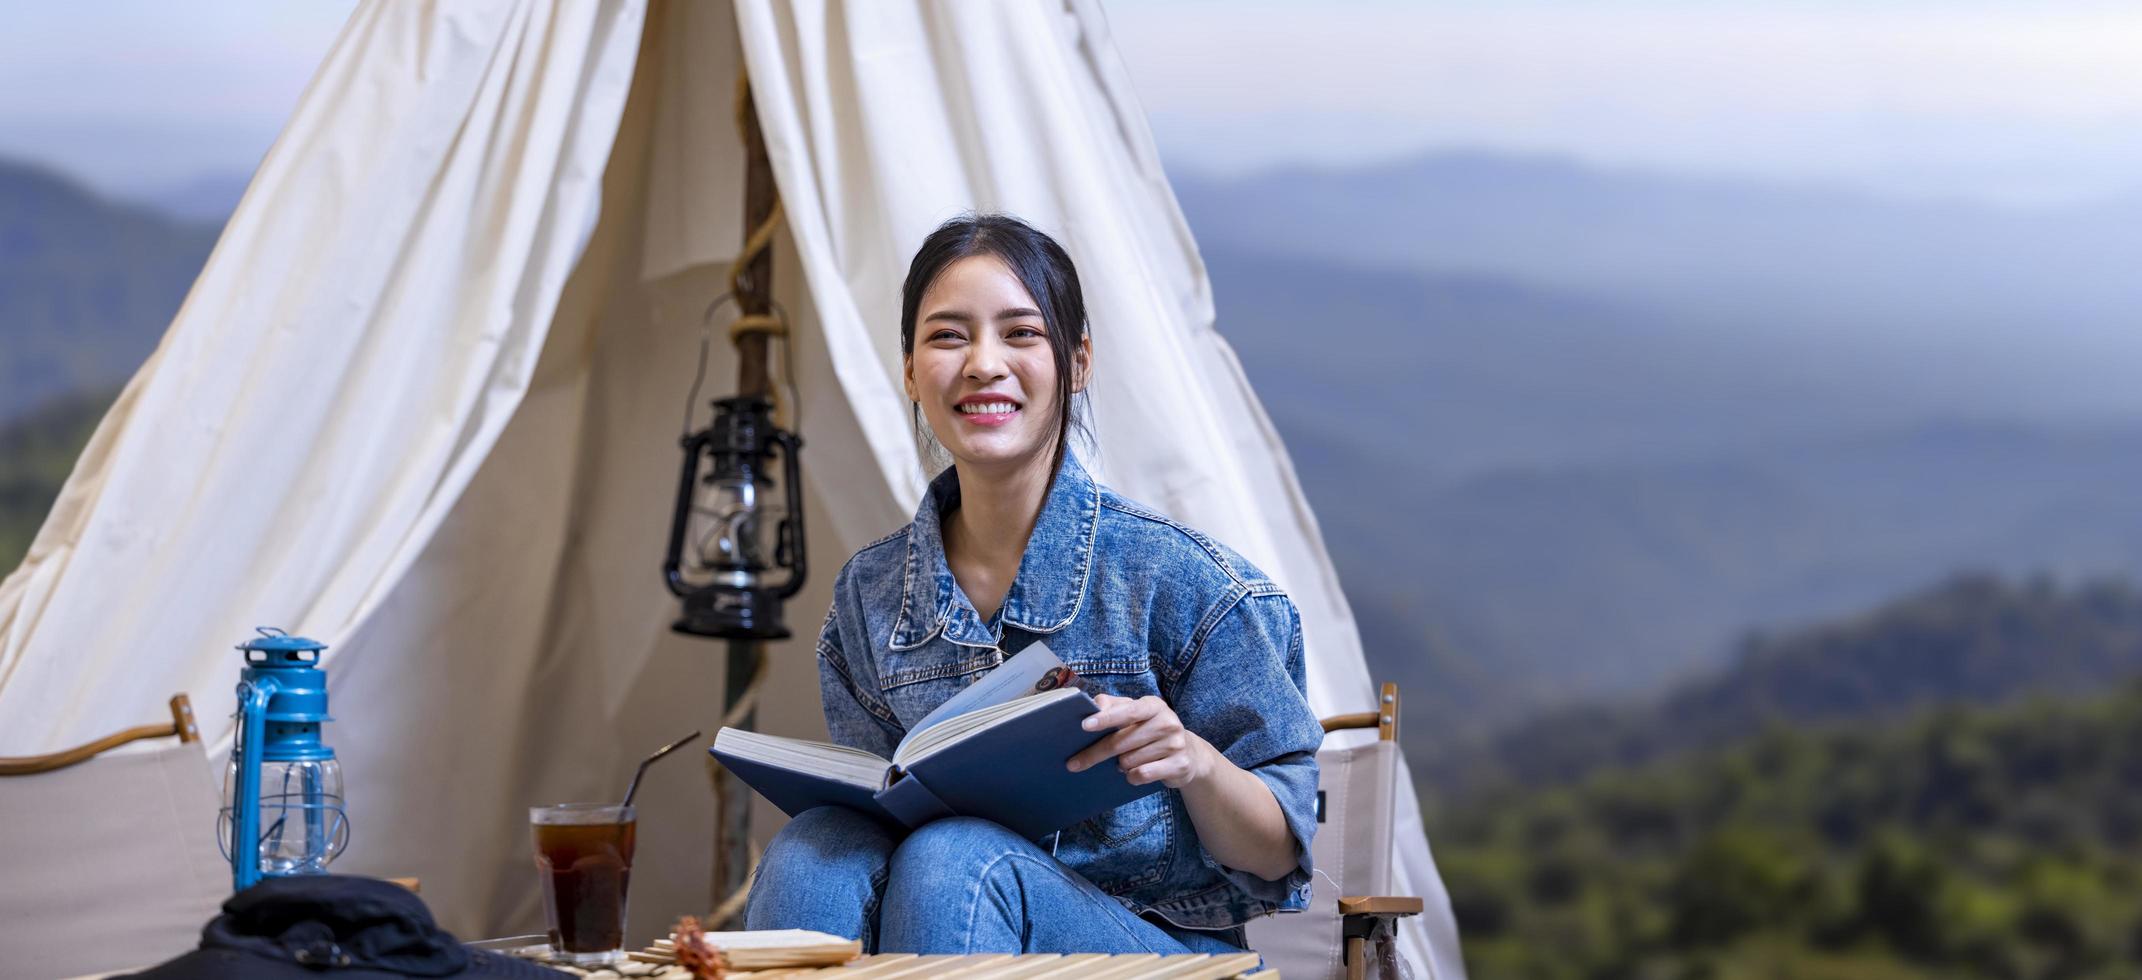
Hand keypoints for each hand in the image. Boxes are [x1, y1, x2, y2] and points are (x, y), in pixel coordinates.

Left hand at [1065, 694, 1213, 788]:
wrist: (1188, 753)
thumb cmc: (1151, 730)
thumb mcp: (1135, 714)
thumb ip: (1113, 706)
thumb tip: (1095, 705)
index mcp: (1154, 705)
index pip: (1128, 710)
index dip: (1106, 718)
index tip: (1085, 726)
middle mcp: (1168, 722)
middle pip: (1121, 742)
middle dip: (1095, 753)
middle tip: (1074, 764)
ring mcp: (1175, 744)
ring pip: (1129, 761)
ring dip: (1120, 765)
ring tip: (1123, 762)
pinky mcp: (1179, 765)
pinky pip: (1142, 774)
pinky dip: (1132, 777)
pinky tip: (1133, 773)